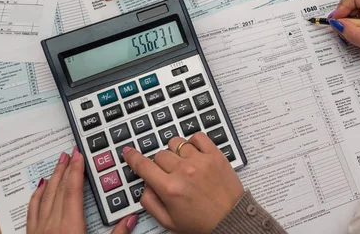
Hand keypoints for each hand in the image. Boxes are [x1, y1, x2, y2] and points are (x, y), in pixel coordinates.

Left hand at [28, 147, 136, 233]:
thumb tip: (131, 218)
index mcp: (70, 226)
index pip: (73, 190)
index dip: (76, 170)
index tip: (79, 155)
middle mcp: (52, 225)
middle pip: (58, 190)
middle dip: (65, 169)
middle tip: (69, 153)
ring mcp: (39, 231)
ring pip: (44, 197)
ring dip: (52, 179)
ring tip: (57, 165)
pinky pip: (32, 211)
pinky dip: (36, 197)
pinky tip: (39, 189)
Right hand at [123, 132, 243, 233]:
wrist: (231, 219)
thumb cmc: (201, 222)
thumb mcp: (168, 221)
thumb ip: (150, 202)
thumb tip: (145, 185)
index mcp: (169, 188)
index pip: (144, 165)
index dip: (133, 157)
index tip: (128, 152)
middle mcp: (183, 171)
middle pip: (159, 154)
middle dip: (160, 163)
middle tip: (169, 174)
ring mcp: (200, 160)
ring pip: (176, 143)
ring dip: (176, 152)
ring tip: (184, 165)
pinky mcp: (215, 154)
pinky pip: (198, 137)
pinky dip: (193, 142)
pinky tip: (195, 153)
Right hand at [329, 0, 359, 71]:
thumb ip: (354, 34)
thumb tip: (336, 24)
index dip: (343, 6)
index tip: (339, 23)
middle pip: (353, 0)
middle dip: (345, 15)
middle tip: (346, 34)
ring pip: (357, 8)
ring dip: (351, 22)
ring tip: (356, 38)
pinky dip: (359, 25)